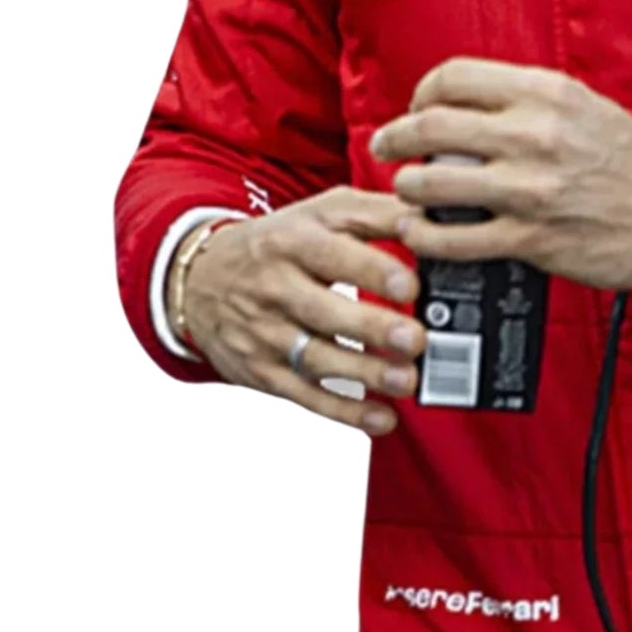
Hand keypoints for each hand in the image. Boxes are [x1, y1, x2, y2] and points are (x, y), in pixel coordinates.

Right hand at [176, 186, 424, 434]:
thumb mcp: (322, 212)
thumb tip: (429, 222)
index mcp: (294, 241)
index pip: (333, 254)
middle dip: (371, 328)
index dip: (372, 270)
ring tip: (407, 380)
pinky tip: (381, 419)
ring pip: (316, 359)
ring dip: (364, 375)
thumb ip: (377, 213)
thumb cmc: (280, 241)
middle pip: (324, 311)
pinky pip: (305, 396)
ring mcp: (267, 334)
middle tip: (414, 339)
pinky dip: (344, 412)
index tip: (410, 286)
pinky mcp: (264, 373)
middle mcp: (276, 288)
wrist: (201, 279)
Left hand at [370, 59, 631, 291]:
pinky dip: (426, 235)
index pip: (453, 77)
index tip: (416, 108)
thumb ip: (525, 102)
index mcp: (545, 92)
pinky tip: (420, 232)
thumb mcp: (581, 105)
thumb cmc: (629, 156)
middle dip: (395, 136)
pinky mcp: (532, 237)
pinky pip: (456, 237)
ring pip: (433, 182)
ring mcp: (530, 188)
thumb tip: (466, 107)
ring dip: (406, 187)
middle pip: (431, 126)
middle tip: (386, 145)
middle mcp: (533, 134)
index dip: (422, 93)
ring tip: (404, 190)